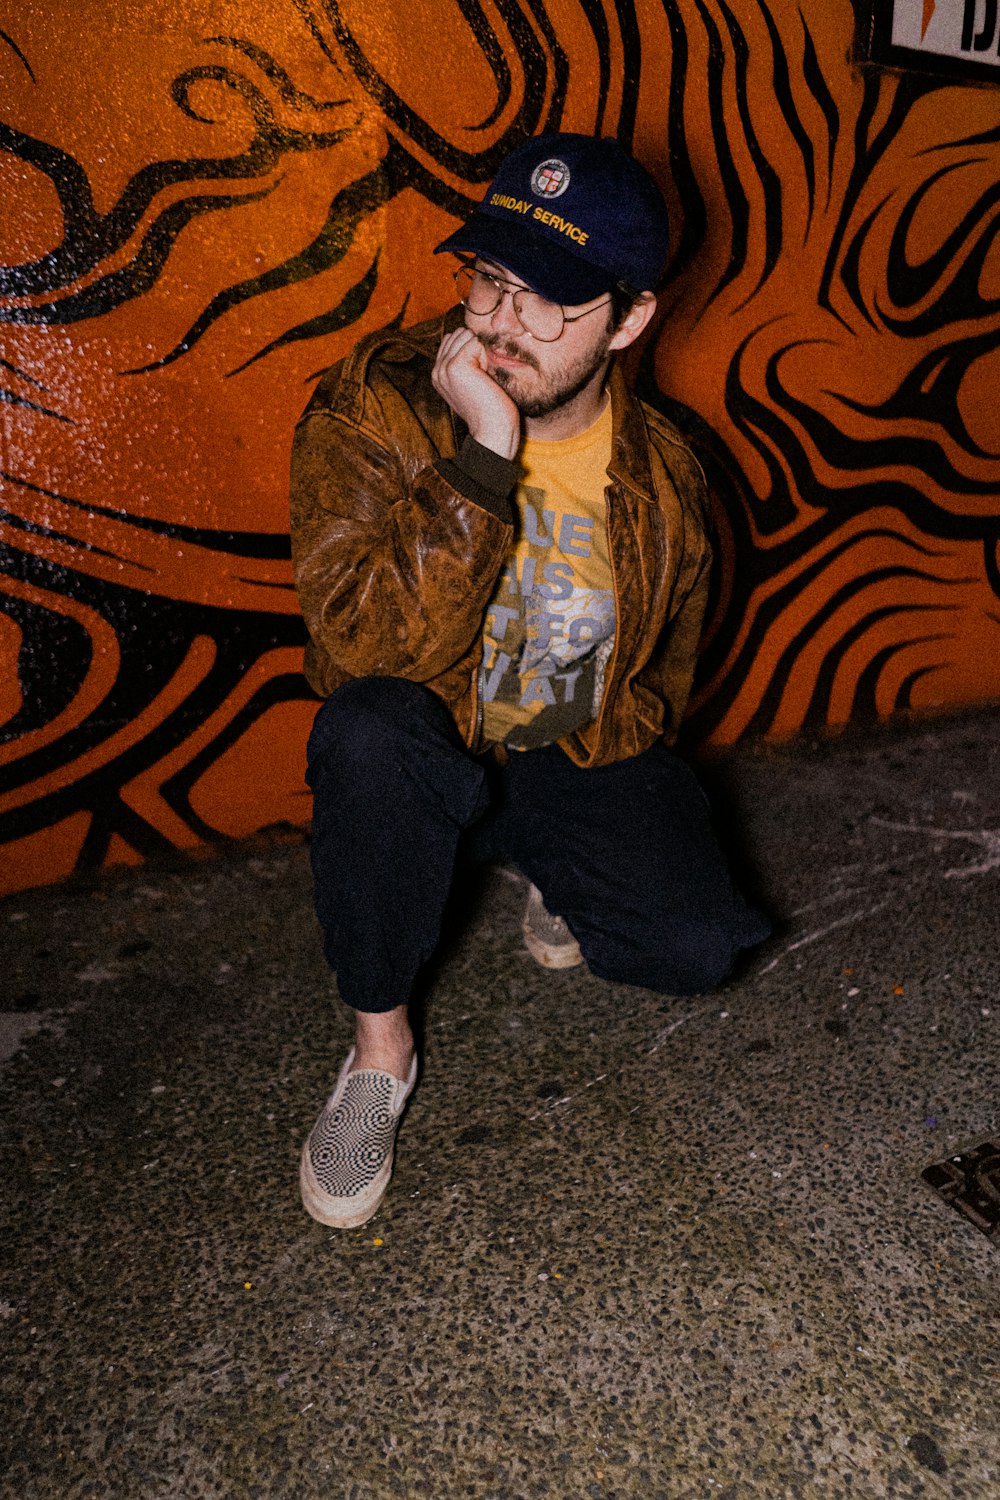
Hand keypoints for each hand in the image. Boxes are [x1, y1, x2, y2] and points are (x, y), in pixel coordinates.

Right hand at [431, 327, 519, 459]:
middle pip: (458, 333)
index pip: (451, 339)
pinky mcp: (455, 366)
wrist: (492, 429)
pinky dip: (485, 356)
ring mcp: (444, 367)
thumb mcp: (471, 381)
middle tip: (480, 376)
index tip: (476, 376)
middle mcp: (436, 370)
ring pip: (466, 335)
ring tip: (481, 376)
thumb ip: (464, 361)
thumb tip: (468, 334)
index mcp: (437, 374)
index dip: (470, 350)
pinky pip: (475, 342)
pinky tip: (484, 376)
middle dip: (475, 348)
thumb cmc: (489, 407)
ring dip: (480, 352)